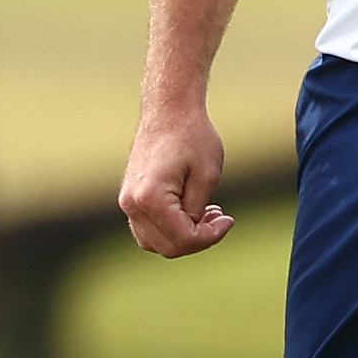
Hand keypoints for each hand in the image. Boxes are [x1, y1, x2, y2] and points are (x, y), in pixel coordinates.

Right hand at [119, 101, 234, 256]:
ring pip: (154, 242)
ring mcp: (128, 201)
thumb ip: (198, 211)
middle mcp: (132, 204)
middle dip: (198, 239)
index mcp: (150, 199)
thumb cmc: (191, 136)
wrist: (169, 110)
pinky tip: (190, 212)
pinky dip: (169, 228)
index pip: (183, 238)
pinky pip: (147, 228)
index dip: (211, 236)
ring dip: (182, 237)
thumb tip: (193, 231)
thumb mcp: (207, 176)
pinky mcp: (130, 196)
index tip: (229, 220)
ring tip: (207, 216)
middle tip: (220, 220)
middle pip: (167, 246)